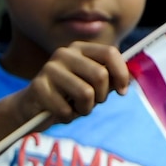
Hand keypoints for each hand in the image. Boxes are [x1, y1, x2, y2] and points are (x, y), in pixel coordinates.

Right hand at [7, 44, 129, 124]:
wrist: (33, 107)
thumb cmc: (69, 96)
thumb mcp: (92, 85)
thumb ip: (111, 79)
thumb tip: (133, 77)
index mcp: (80, 48)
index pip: (110, 53)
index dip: (122, 74)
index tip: (122, 91)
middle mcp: (64, 53)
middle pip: (100, 75)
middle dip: (101, 97)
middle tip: (91, 103)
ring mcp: (49, 68)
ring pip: (86, 94)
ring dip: (85, 109)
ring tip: (75, 108)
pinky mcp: (38, 86)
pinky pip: (66, 110)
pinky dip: (67, 117)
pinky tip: (58, 112)